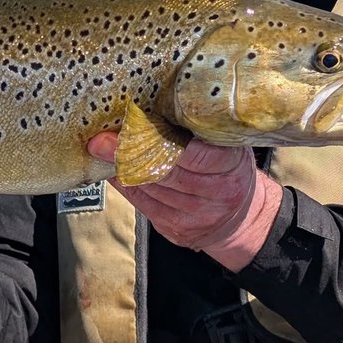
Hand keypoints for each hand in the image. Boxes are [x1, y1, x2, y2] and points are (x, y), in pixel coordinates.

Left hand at [87, 132, 282, 271]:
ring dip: (121, 169)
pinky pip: (142, 204)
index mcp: (230, 165)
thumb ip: (196, 133)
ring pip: (149, 188)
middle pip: (164, 171)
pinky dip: (124, 185)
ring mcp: (196, 214)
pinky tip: (113, 171)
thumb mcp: (225, 146)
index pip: (191, 153)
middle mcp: (216, 192)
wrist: (243, 217)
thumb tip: (147, 112)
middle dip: (127, 154)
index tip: (129, 124)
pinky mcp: (176, 229)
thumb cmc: (228, 170)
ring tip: (101, 150)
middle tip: (100, 140)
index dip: (157, 139)